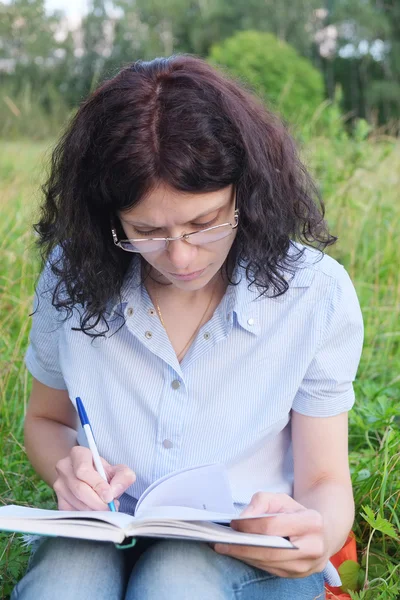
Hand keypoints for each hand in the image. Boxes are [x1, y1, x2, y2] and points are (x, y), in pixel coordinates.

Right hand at [53, 446, 135, 510]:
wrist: (90, 478)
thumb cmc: (104, 473)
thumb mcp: (118, 470)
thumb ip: (123, 477)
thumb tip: (114, 492)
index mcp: (78, 454)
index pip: (83, 471)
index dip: (97, 485)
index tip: (109, 496)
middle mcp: (64, 467)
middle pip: (79, 489)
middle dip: (96, 502)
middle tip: (110, 508)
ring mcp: (59, 485)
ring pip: (75, 502)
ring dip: (92, 510)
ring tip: (105, 508)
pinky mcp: (58, 500)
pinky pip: (71, 512)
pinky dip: (86, 516)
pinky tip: (95, 512)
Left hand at [213, 492, 328, 577]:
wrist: (322, 533)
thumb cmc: (296, 513)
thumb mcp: (280, 499)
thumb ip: (260, 502)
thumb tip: (242, 519)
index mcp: (311, 523)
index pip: (273, 526)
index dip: (250, 526)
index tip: (233, 524)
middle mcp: (313, 548)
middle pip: (270, 550)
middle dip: (242, 547)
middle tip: (221, 542)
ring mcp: (307, 566)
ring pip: (269, 563)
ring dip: (244, 557)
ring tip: (225, 548)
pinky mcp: (298, 576)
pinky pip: (270, 570)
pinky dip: (253, 562)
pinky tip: (239, 555)